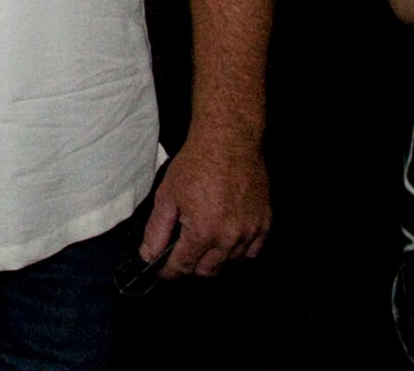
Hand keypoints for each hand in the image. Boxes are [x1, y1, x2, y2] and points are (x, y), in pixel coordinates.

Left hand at [139, 135, 270, 279]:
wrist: (229, 140)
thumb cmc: (196, 164)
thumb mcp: (167, 196)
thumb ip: (156, 231)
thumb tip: (148, 256)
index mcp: (203, 232)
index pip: (183, 267)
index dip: (169, 272)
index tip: (163, 270)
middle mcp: (229, 237)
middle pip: (208, 271)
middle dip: (191, 266)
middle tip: (182, 251)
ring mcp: (250, 230)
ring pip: (230, 262)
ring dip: (215, 257)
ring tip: (205, 237)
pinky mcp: (265, 222)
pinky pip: (253, 251)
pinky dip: (239, 250)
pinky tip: (227, 236)